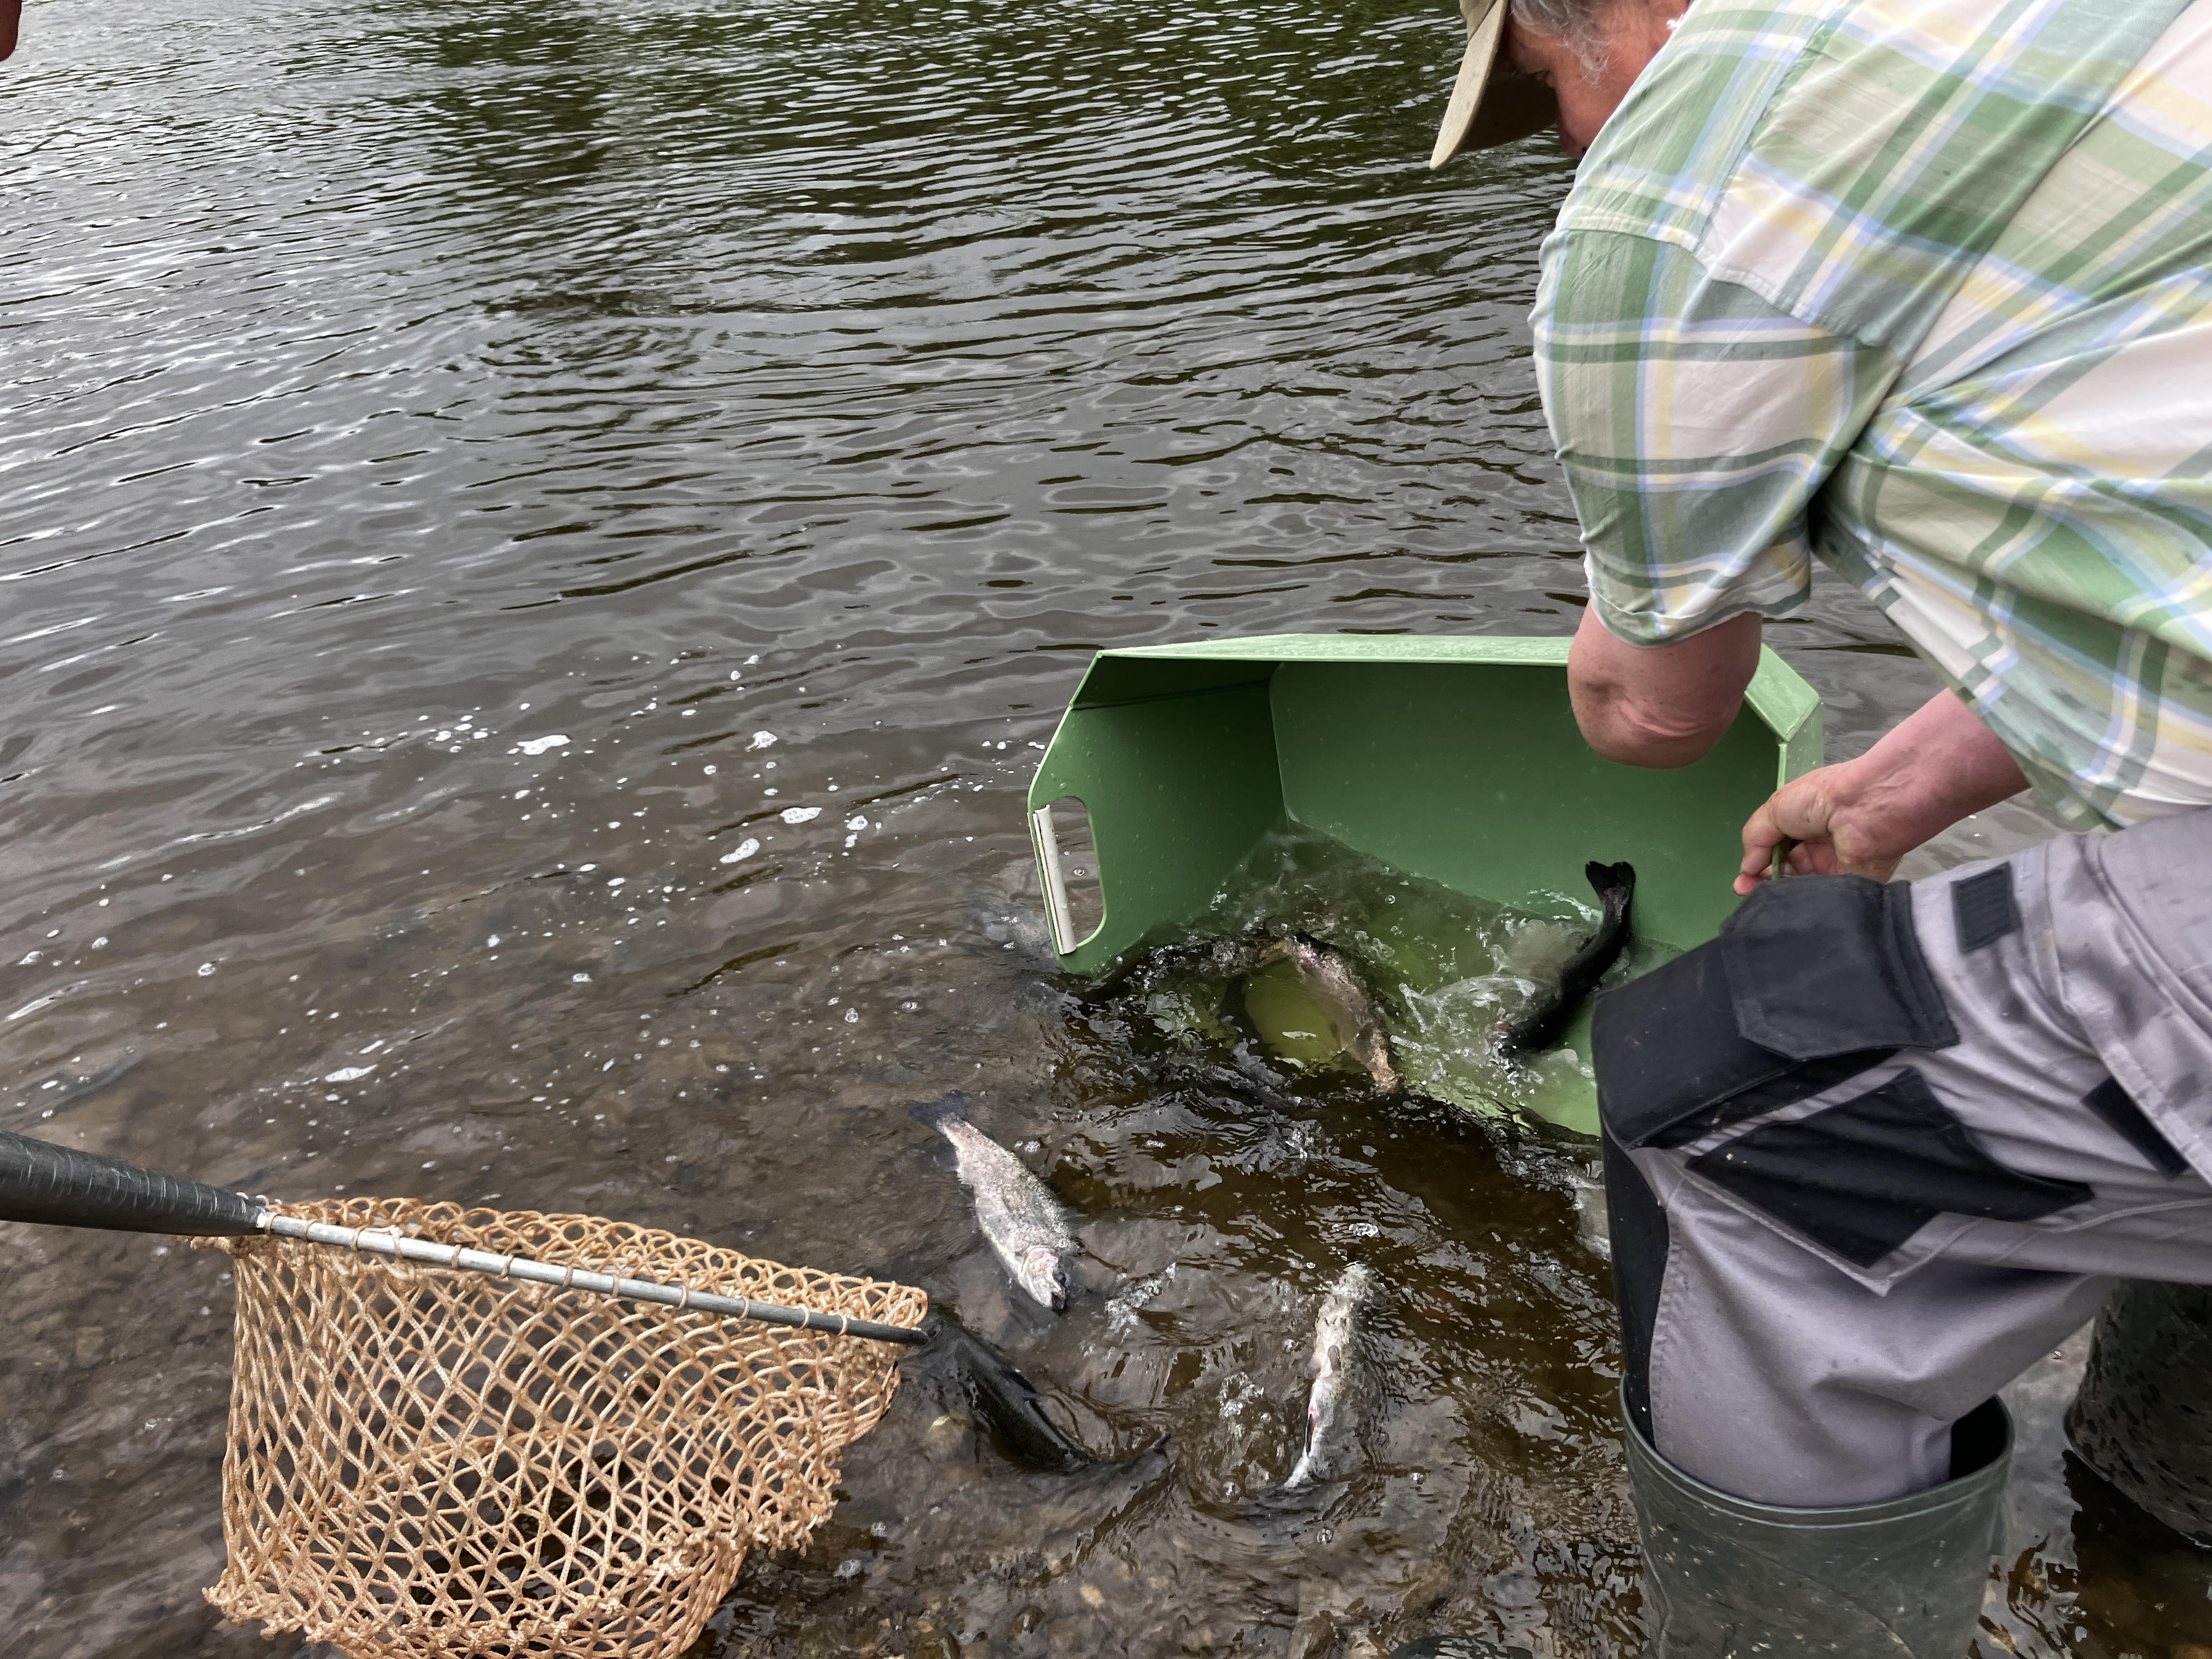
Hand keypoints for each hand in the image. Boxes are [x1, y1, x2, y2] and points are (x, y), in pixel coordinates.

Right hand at [1735, 690, 2028, 894]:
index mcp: (1801, 827)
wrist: (1866, 807)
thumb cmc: (1820, 800)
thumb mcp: (1775, 809)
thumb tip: (1747, 870)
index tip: (1741, 885)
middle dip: (1765, 886)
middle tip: (1749, 896)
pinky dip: (1808, 907)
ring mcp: (1835, 870)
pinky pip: (1826, 902)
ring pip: (1803, 892)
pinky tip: (1790, 910)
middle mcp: (1817, 850)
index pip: (1773, 853)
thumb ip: (1755, 839)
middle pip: (1786, 876)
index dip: (1755, 868)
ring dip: (1783, 898)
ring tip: (1765, 903)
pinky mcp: (1853, 888)